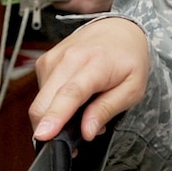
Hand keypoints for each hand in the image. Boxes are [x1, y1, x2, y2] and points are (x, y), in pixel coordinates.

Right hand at [29, 17, 151, 141]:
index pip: (70, 94)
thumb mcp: (132, 89)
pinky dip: (52, 103)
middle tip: (69, 141)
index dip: (56, 117)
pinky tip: (70, 98)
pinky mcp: (44, 61)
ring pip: (40, 102)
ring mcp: (53, 59)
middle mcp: (68, 59)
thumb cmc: (128, 59)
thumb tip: (87, 132)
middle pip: (44, 101)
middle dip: (48, 128)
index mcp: (94, 64)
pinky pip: (41, 93)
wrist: (118, 29)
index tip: (43, 135)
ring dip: (53, 116)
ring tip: (79, 111)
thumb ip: (107, 110)